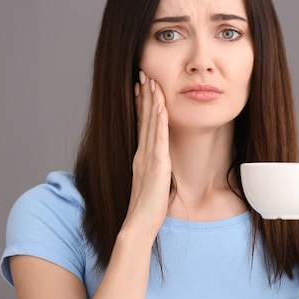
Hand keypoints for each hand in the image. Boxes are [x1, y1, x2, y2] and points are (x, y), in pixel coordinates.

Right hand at [124, 70, 170, 238]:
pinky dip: (158, 120)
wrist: (139, 223)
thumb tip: (158, 164)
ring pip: (150, 123)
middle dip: (144, 95)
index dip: (141, 105)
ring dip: (150, 101)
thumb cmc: (147, 208)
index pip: (142, 125)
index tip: (141, 87)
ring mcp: (149, 157)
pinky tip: (160, 106)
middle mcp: (143, 153)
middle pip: (143, 118)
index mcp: (142, 157)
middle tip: (143, 74)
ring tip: (150, 81)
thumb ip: (154, 171)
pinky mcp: (157, 164)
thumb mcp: (152, 184)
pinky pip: (158, 138)